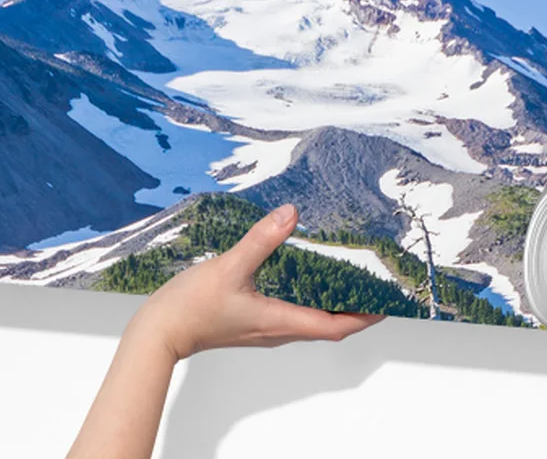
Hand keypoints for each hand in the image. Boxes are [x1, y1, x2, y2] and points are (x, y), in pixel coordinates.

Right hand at [130, 203, 384, 360]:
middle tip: (373, 288)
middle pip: (327, 325)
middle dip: (354, 309)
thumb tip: (291, 214)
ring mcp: (262, 328)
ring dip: (330, 305)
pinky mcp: (249, 322)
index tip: (387, 304)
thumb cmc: (192, 307)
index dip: (364, 316)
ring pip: (308, 321)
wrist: (159, 332)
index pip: (334, 326)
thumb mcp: (230, 267)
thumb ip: (261, 239)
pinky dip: (306, 301)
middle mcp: (276, 330)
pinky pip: (289, 314)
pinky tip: (300, 279)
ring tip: (346, 281)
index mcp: (279, 322)